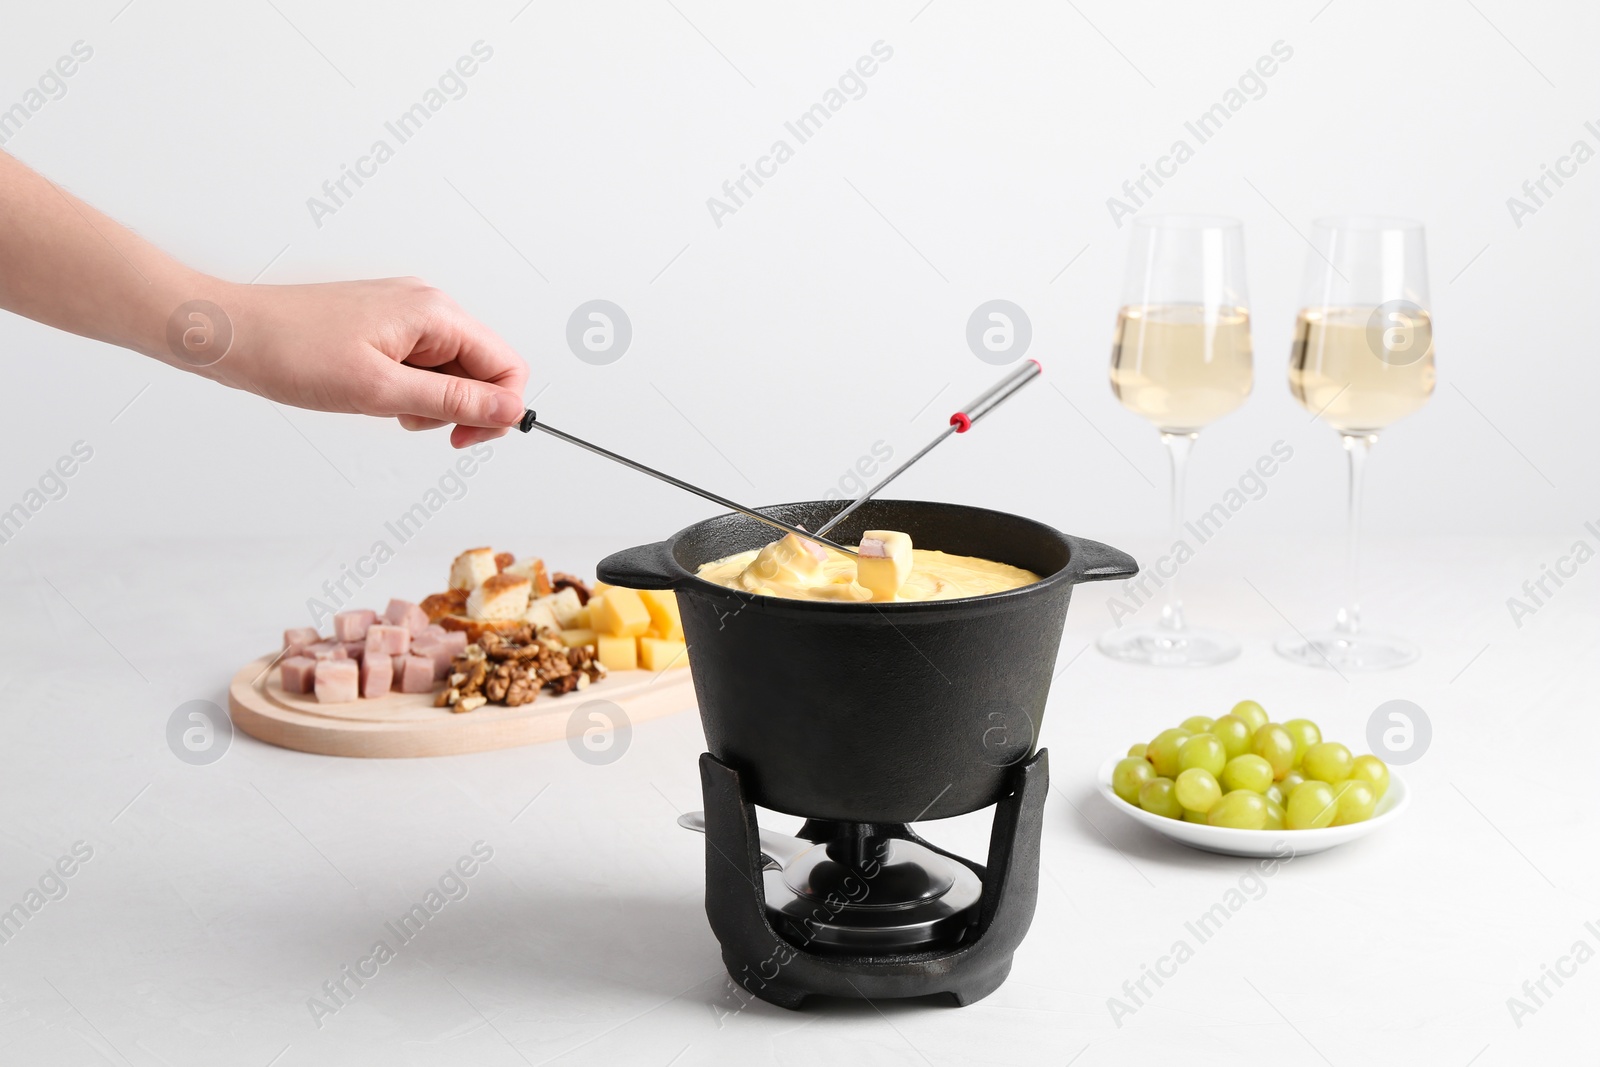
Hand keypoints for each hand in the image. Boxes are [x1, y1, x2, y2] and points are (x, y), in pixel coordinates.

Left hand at [212, 277, 526, 447]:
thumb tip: (513, 410)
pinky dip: (406, 390)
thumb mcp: (382, 390)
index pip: (507, 365)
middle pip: (482, 368)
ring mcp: (404, 314)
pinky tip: (373, 395)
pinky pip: (420, 365)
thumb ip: (455, 401)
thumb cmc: (293, 353)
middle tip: (414, 425)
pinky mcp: (383, 326)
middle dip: (458, 408)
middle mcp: (427, 305)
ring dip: (429, 402)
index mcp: (435, 312)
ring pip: (451, 371)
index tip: (464, 439)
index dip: (498, 410)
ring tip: (384, 407)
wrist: (231, 335)